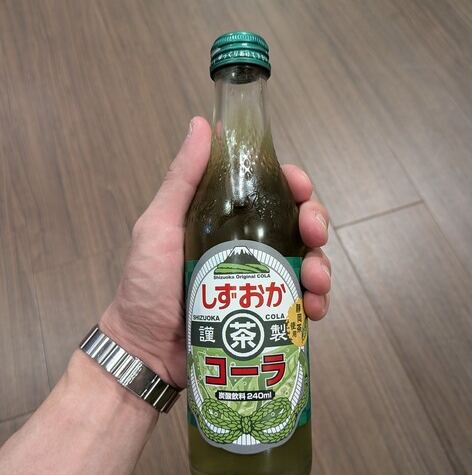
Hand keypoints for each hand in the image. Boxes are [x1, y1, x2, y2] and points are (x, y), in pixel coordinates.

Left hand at [101, 117, 330, 387]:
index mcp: (224, 218)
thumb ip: (181, 180)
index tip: (300, 188)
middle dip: (316, 223)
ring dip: (322, 267)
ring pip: (308, 262)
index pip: (269, 190)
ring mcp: (260, 281)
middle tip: (315, 236)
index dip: (293, 183)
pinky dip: (315, 303)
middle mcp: (248, 245)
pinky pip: (302, 302)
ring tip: (316, 283)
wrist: (146, 351)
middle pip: (297, 223)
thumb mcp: (158, 227)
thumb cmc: (146, 286)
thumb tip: (203, 123)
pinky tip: (314, 310)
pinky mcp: (267, 313)